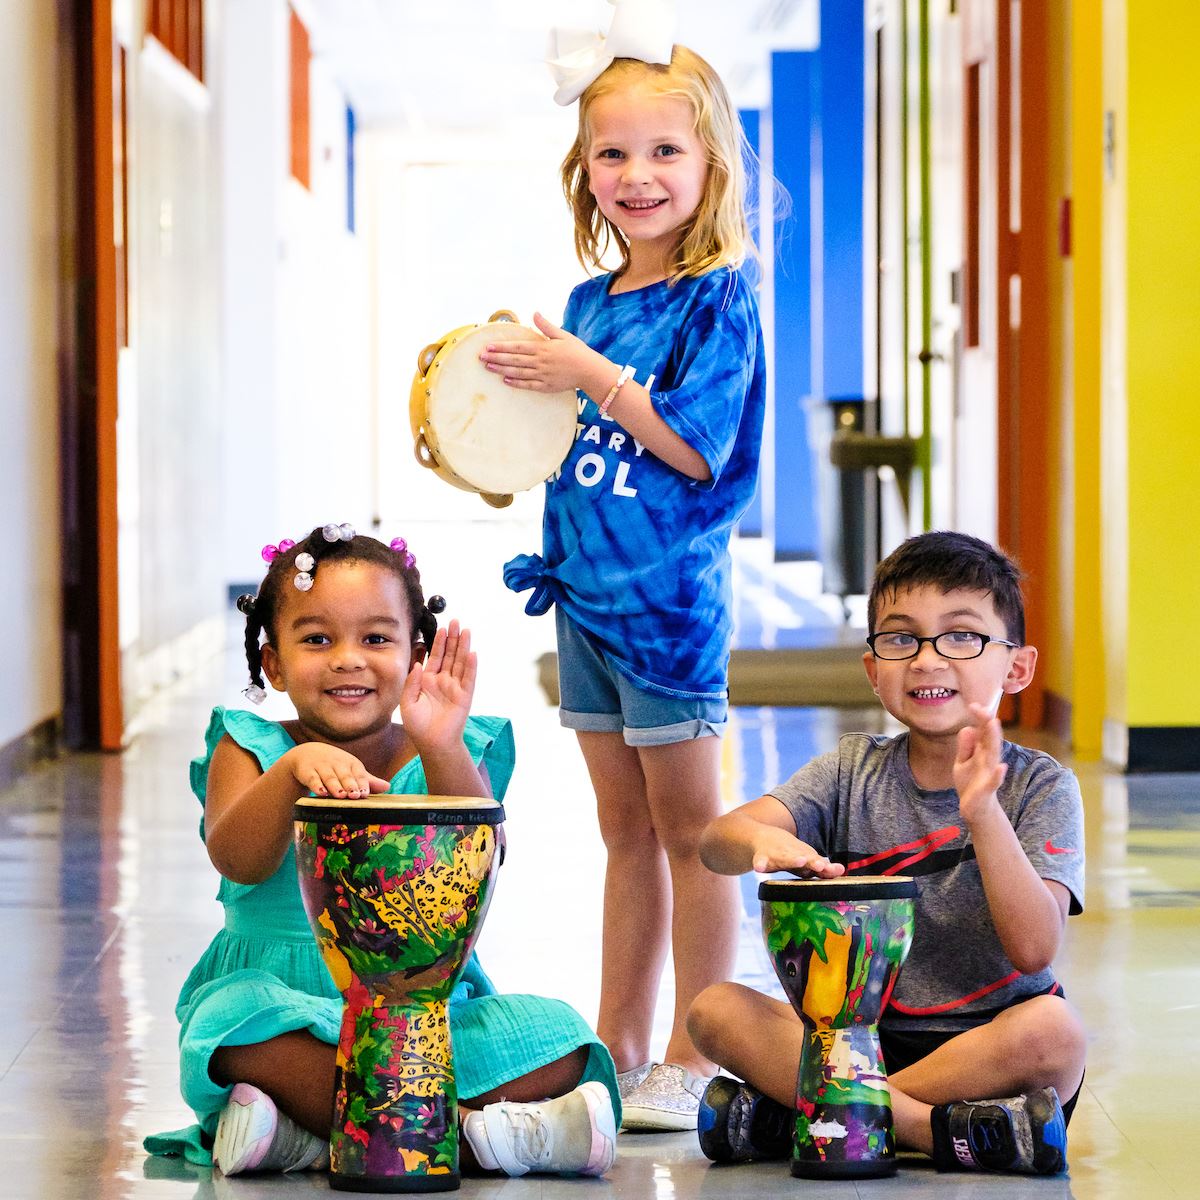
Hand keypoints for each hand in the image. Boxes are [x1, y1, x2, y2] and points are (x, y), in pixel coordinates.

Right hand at [286, 743, 389, 799]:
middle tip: (355, 795)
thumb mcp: (351, 770)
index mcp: (350, 763)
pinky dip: (316, 785)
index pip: (358, 773)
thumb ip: (367, 780)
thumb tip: (388, 787)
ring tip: (340, 795)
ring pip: (329, 777)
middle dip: (350, 785)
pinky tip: (320, 793)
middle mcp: (337, 763)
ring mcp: (321, 766)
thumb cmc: (334, 765)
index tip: (365, 793)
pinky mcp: (307, 771)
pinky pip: (312, 779)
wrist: (307, 753)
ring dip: (335, 786)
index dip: (362, 783)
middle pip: (344, 775)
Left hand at [400, 620, 475, 754]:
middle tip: (456, 621)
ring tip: (466, 630)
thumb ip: (411, 682)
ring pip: (460, 662)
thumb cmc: (418, 726)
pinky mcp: (465, 696)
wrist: (432, 743)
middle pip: (450, 655)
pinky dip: (470, 666)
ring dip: (463, 646)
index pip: (435, 657)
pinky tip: (471, 653)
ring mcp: (455, 687)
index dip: (438, 642)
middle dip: (453, 638)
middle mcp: (443, 681)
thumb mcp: (407, 702)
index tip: (441, 627)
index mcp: (428, 681)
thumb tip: (418, 664)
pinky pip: (468, 678)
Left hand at [479, 312, 609, 393]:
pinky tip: (505, 380)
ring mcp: (542, 375)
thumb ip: (546, 326)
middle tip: (480, 357)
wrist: (590, 371)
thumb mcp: (563, 335)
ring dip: (502, 369)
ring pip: (518, 372)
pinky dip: (516, 383)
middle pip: (513, 359)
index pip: (517, 346)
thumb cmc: (578, 351)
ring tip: (488, 367)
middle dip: (496, 358)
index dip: (501, 346)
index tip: (487, 346)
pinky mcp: (546, 386)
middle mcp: (540, 361)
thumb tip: (535, 313)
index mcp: (543, 348)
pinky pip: (528, 384)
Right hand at [751, 827, 845, 877]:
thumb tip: (842, 870)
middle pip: (799, 858)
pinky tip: (760, 868)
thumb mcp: (806, 858)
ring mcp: (775, 856)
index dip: (817, 864)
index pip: (812, 861)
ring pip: (784, 858)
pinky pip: (760, 861)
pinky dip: (760, 864)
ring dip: (791, 860)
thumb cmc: (789, 853)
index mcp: (801, 858)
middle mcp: (790, 856)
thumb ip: (823, 868)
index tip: (823, 867)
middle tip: (816, 863)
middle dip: (808, 860)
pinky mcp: (761, 857)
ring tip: (800, 861)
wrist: (762, 838)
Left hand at [953, 702, 1009, 823]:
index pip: (982, 732)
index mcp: (981, 752)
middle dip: (988, 725)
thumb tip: (967, 728)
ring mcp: (989, 773)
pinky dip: (998, 774)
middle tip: (985, 709)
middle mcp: (987, 759)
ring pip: (993, 755)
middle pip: (989, 739)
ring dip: (994, 740)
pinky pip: (994, 781)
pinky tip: (1001, 767)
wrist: (974, 808)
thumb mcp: (963, 762)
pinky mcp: (987, 789)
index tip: (973, 705)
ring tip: (994, 724)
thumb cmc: (970, 782)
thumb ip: (965, 746)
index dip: (980, 719)